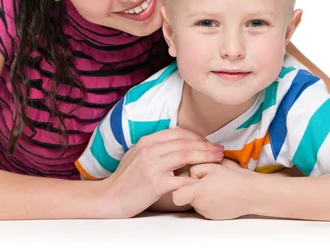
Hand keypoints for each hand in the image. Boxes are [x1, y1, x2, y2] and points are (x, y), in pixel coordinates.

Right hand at [102, 128, 223, 217]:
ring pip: (186, 155)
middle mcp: (149, 149)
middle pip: (185, 142)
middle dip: (206, 145)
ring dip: (205, 157)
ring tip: (217, 159)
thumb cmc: (126, 179)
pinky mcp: (155, 183)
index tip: (208, 143)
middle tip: (220, 150)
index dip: (196, 136)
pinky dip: (194, 178)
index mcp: (146, 141)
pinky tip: (204, 180)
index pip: (177, 132)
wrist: (110, 197)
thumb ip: (156, 148)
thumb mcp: (138, 155)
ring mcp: (152, 165)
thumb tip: (177, 144)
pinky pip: (181, 178)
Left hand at [172, 158, 257, 219]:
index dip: (179, 186)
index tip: (187, 179)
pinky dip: (209, 200)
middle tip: (207, 178)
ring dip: (201, 193)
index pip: (176, 195)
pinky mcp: (214, 216)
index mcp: (197, 192)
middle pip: (186, 195)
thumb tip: (186, 170)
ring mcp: (207, 212)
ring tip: (216, 185)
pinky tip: (220, 193)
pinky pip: (204, 206)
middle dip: (192, 186)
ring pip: (196, 201)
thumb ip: (194, 166)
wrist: (252, 193)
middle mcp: (200, 205)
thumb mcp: (212, 164)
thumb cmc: (233, 177)